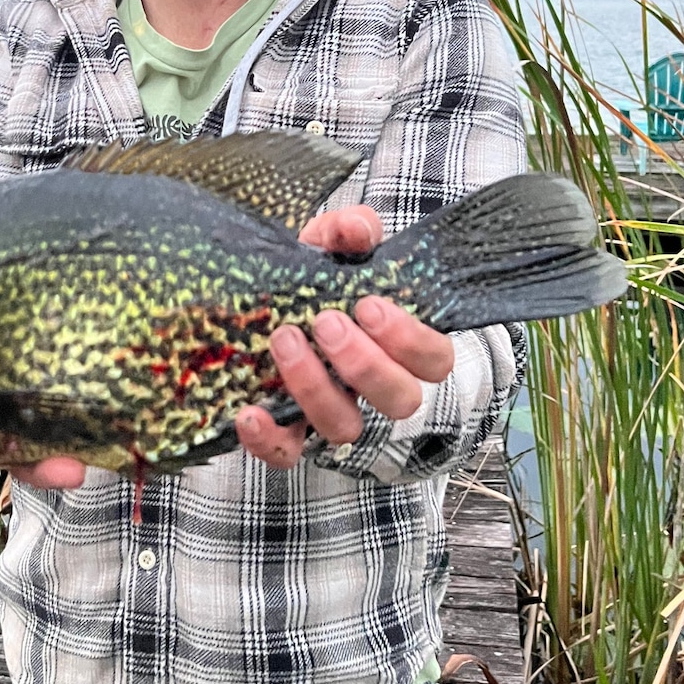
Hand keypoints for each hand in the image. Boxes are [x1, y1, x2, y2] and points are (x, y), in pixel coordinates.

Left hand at [235, 205, 455, 469]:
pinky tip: (248, 411)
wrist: (260, 295)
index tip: (368, 305)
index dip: (410, 340)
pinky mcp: (289, 434)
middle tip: (326, 322)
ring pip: (345, 428)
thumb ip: (347, 231)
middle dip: (365, 364)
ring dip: (315, 387)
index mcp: (398, 344)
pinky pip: (286, 454)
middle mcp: (372, 387)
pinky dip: (268, 439)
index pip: (435, 360)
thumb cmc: (312, 274)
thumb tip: (356, 228)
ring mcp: (333, 413)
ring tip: (284, 339)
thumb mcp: (329, 245)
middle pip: (400, 401)